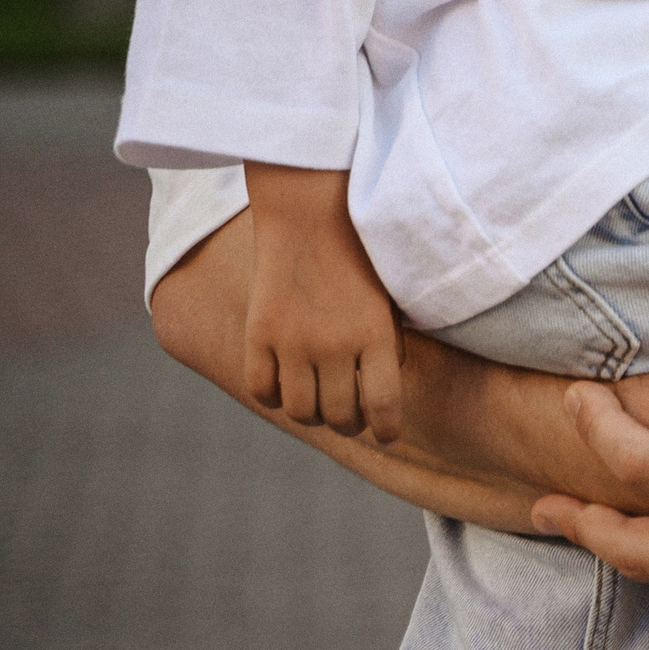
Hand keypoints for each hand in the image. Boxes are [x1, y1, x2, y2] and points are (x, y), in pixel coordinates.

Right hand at [241, 162, 404, 441]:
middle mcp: (335, 346)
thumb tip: (381, 392)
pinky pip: (261, 389)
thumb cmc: (359, 253)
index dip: (387, 429)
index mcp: (376, 335)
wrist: (310, 214)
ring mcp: (294, 343)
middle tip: (351, 417)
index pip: (385, 405)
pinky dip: (273, 397)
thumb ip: (388, 343)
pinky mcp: (259, 335)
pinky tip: (284, 389)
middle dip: (349, 422)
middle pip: (340, 415)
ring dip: (311, 414)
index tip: (388, 436)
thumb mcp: (388, 297)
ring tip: (319, 406)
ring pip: (300, 410)